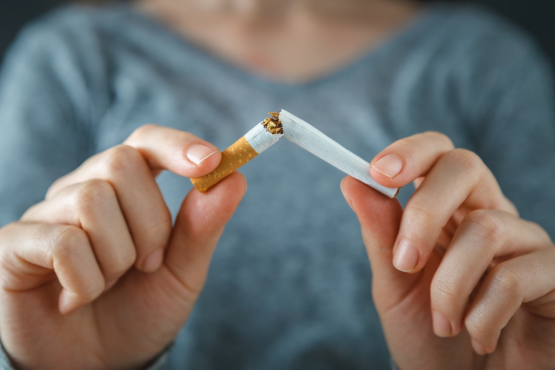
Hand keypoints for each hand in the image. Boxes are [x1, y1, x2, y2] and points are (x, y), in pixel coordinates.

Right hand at [0, 125, 245, 369]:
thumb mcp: (182, 272)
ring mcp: (47, 215)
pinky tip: (76, 300)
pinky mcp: (15, 244)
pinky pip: (62, 242)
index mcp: (125, 191)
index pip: (145, 142)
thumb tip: (235, 177)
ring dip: (117, 257)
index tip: (212, 161)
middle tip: (147, 265)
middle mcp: (83, 191)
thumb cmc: (140, 310)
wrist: (98, 363)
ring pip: (92, 200)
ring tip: (110, 284)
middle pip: (121, 164)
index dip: (176, 145)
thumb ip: (203, 226)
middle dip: (149, 224)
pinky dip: (86, 280)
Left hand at [341, 132, 554, 369]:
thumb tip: (351, 181)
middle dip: (424, 212)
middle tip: (405, 263)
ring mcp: (525, 244)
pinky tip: (477, 335)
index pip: (437, 153)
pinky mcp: (553, 277)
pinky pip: (516, 276)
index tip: (377, 172)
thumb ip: (380, 234)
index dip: (410, 152)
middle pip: (465, 167)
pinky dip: (483, 313)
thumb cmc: (430, 337)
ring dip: (450, 285)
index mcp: (448, 211)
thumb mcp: (394, 285)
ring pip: (486, 227)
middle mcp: (489, 215)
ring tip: (444, 324)